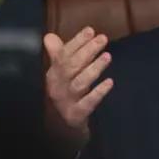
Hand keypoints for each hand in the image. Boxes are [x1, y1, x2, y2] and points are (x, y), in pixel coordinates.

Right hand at [43, 27, 113, 150]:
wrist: (62, 128)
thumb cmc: (65, 94)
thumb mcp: (61, 74)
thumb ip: (58, 55)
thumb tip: (49, 36)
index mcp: (54, 73)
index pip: (63, 54)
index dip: (77, 42)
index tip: (91, 30)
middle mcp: (58, 86)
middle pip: (71, 67)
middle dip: (87, 51)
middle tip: (103, 39)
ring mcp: (67, 101)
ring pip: (79, 83)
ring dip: (94, 68)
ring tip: (107, 56)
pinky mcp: (77, 114)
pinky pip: (88, 103)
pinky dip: (98, 92)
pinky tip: (110, 82)